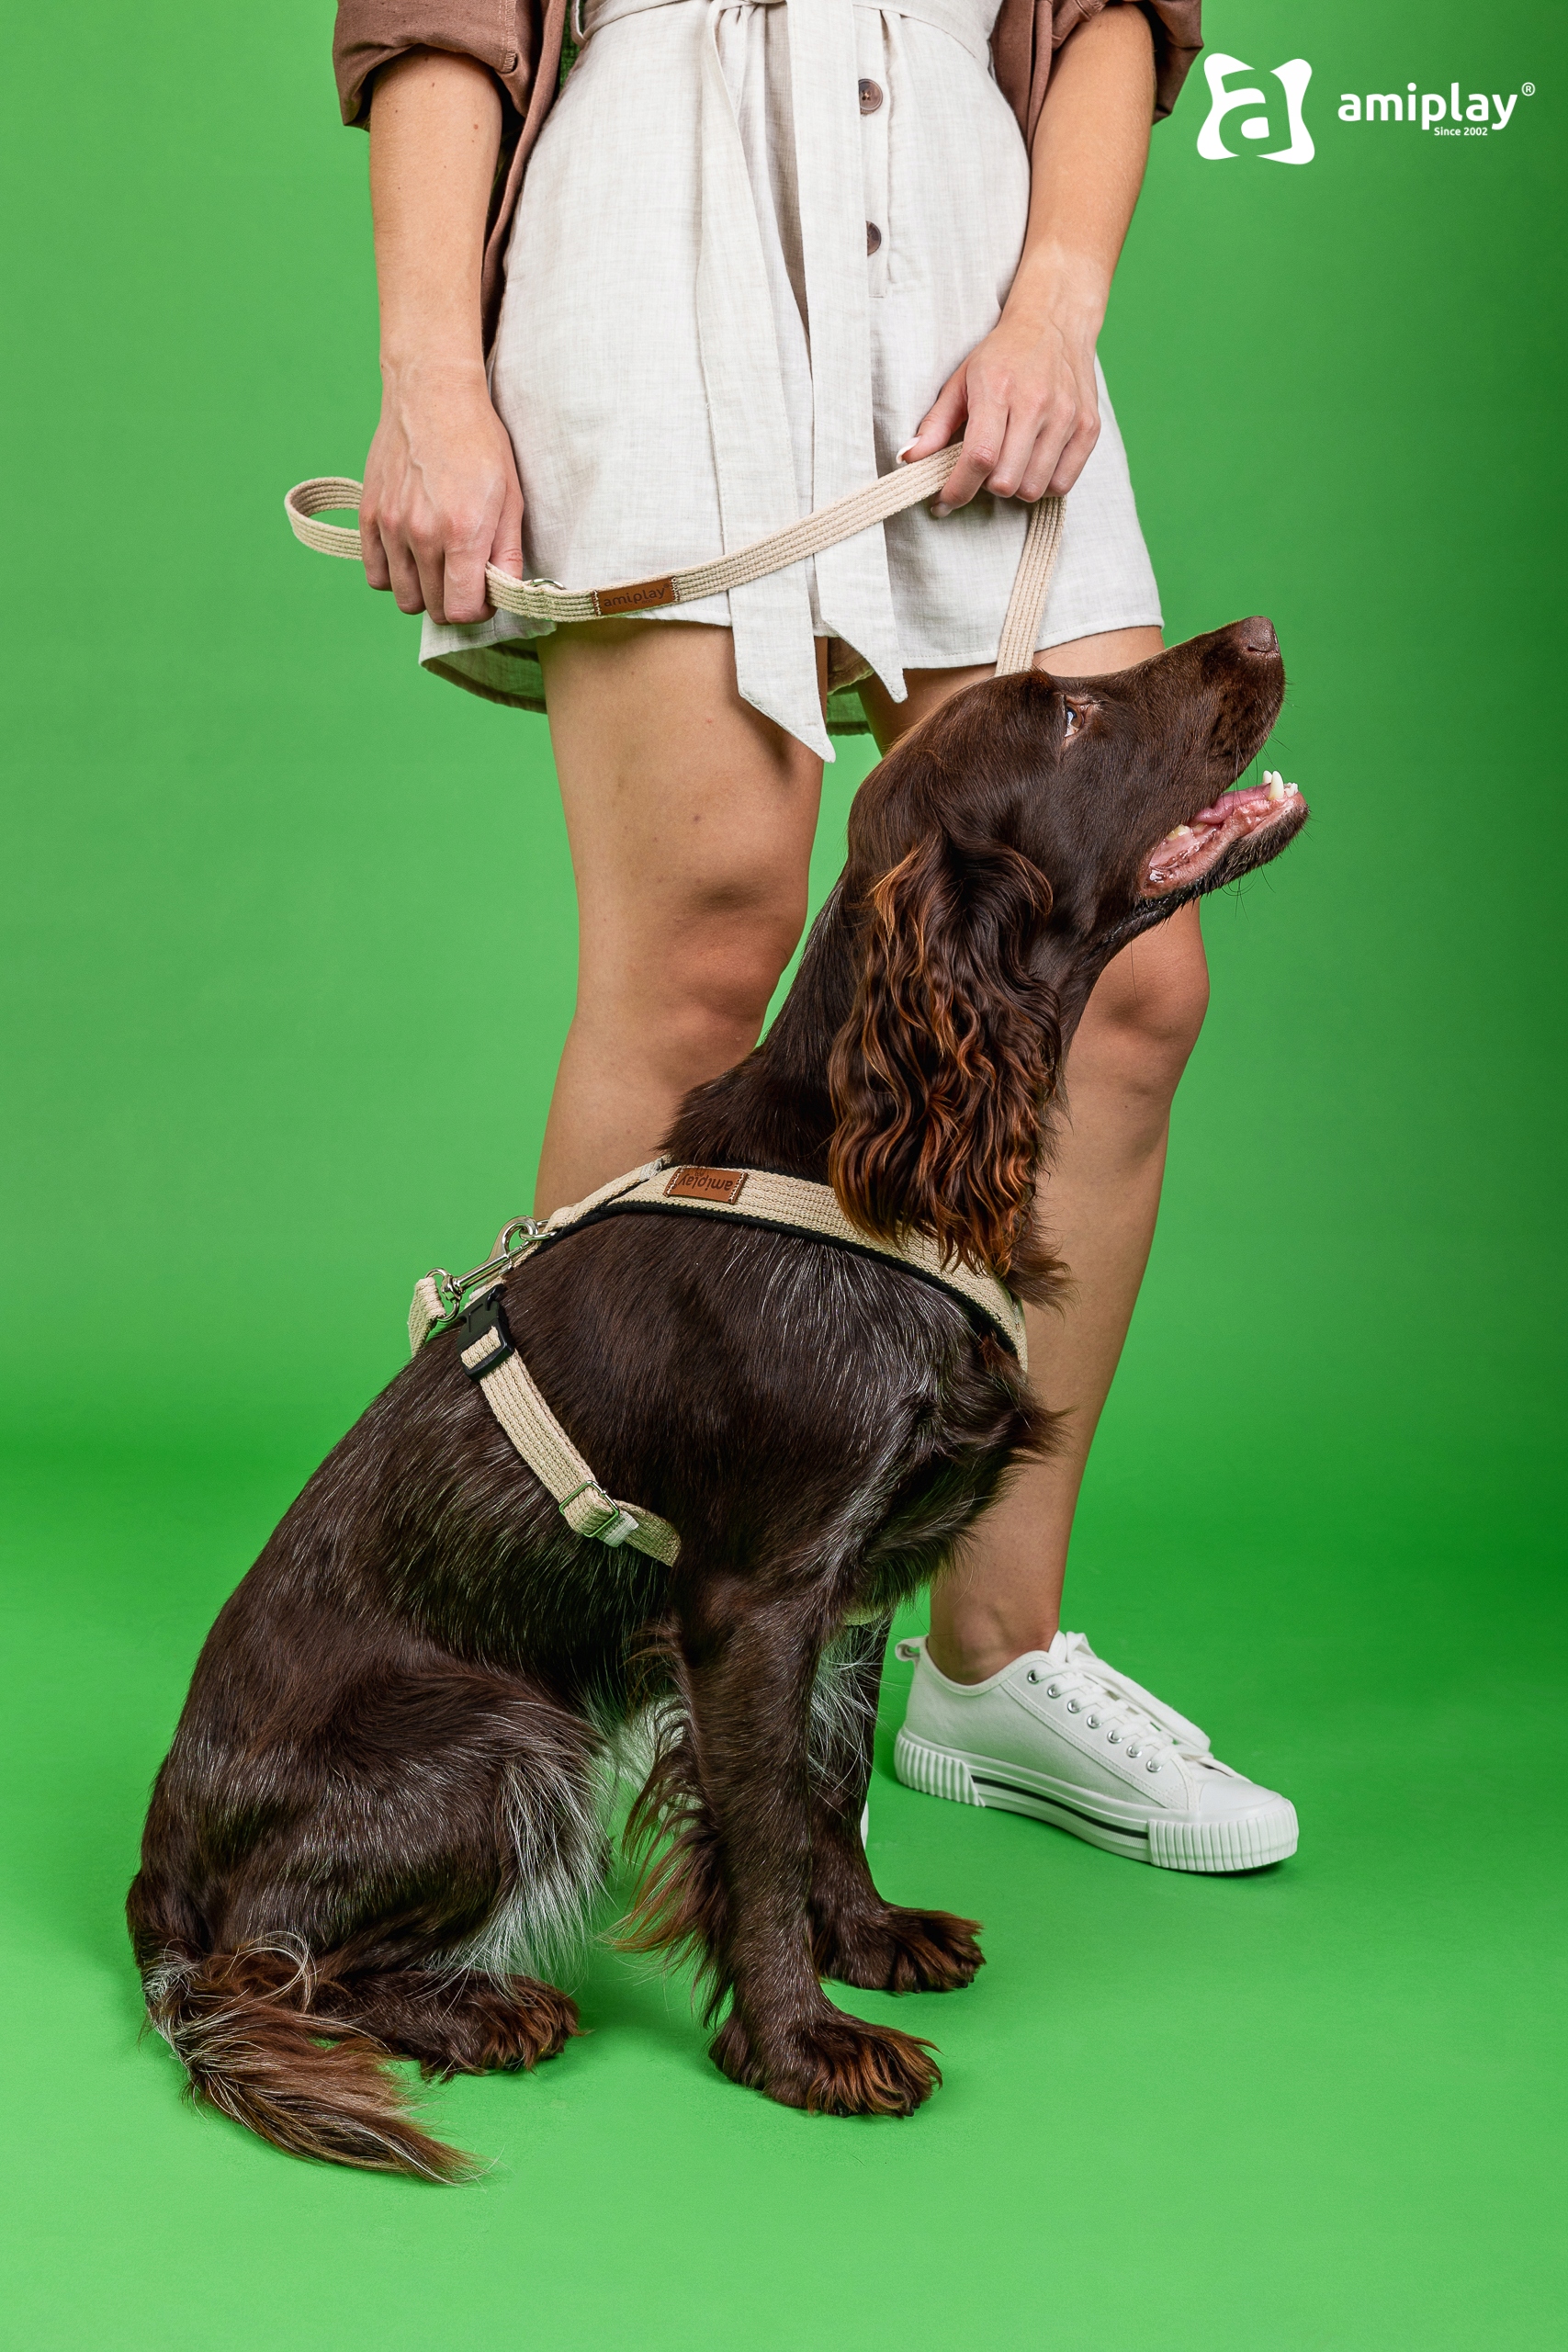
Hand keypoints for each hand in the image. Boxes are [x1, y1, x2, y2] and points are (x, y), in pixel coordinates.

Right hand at [359, 359, 524, 624]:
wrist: (433, 394)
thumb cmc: (479, 442)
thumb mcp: (510, 497)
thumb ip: (507, 553)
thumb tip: (506, 594)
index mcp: (462, 533)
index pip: (463, 611)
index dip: (479, 611)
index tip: (485, 593)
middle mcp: (423, 534)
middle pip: (434, 608)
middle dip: (453, 601)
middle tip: (465, 576)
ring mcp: (392, 526)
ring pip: (404, 598)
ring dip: (423, 592)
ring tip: (438, 566)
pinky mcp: (371, 515)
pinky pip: (376, 574)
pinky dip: (394, 575)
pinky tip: (412, 557)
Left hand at [900, 296, 1100, 515]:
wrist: (1055, 323)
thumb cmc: (1003, 355)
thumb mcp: (961, 381)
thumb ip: (935, 424)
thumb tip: (909, 459)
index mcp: (999, 391)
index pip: (979, 458)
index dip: (957, 489)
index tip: (943, 501)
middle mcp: (1037, 404)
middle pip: (1006, 482)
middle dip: (986, 486)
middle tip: (983, 468)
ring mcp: (1067, 417)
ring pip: (1034, 489)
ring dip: (1016, 486)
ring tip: (1010, 462)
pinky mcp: (1089, 428)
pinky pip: (1063, 483)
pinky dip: (1045, 483)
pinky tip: (1034, 462)